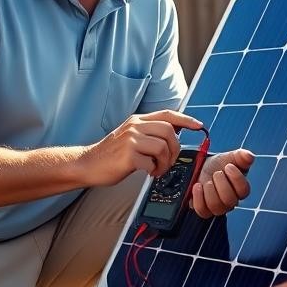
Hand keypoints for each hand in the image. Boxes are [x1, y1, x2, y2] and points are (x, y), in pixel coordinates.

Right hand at [82, 110, 202, 185]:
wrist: (88, 164)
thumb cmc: (111, 154)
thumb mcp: (130, 135)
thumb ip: (149, 132)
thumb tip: (175, 134)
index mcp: (137, 120)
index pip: (167, 114)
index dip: (186, 119)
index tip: (198, 126)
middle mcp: (135, 127)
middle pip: (169, 131)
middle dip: (175, 149)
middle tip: (169, 161)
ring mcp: (131, 140)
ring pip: (163, 147)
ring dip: (165, 162)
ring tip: (157, 169)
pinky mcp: (128, 156)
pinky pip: (152, 163)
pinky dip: (154, 170)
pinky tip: (148, 172)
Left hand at [191, 148, 253, 217]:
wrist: (200, 167)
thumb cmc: (218, 164)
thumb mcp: (229, 157)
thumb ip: (241, 156)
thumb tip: (249, 157)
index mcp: (240, 189)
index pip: (244, 190)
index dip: (236, 178)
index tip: (228, 166)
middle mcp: (230, 201)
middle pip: (230, 201)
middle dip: (221, 184)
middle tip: (216, 173)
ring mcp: (217, 207)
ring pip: (216, 207)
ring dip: (210, 191)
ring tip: (207, 181)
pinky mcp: (204, 209)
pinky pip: (202, 211)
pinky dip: (199, 198)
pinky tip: (198, 186)